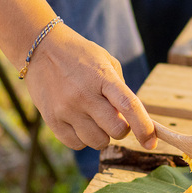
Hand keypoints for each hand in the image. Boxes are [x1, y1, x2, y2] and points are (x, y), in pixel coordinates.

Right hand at [24, 23, 155, 151]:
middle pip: (116, 130)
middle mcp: (84, 95)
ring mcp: (66, 109)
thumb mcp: (106, 62)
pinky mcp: (52, 120)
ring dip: (102, 135)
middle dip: (122, 130)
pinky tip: (80, 123)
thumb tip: (132, 120)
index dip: (144, 127)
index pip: (129, 106)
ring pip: (97, 142)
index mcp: (103, 77)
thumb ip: (121, 90)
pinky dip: (83, 139)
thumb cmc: (80, 55)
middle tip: (114, 119)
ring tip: (94, 118)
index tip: (151, 142)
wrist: (40, 49)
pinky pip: (76, 144)